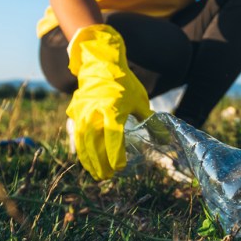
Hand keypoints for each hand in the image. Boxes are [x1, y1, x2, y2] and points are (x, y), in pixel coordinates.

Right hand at [65, 24, 151, 179]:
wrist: (101, 64)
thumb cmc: (124, 83)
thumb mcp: (140, 101)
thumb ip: (150, 121)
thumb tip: (165, 138)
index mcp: (112, 108)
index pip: (113, 136)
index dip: (116, 154)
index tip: (120, 168)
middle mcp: (94, 112)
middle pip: (95, 143)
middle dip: (100, 162)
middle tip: (108, 176)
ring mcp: (83, 112)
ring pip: (83, 141)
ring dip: (89, 159)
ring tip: (96, 173)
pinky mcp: (75, 112)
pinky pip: (76, 135)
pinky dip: (81, 149)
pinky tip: (86, 160)